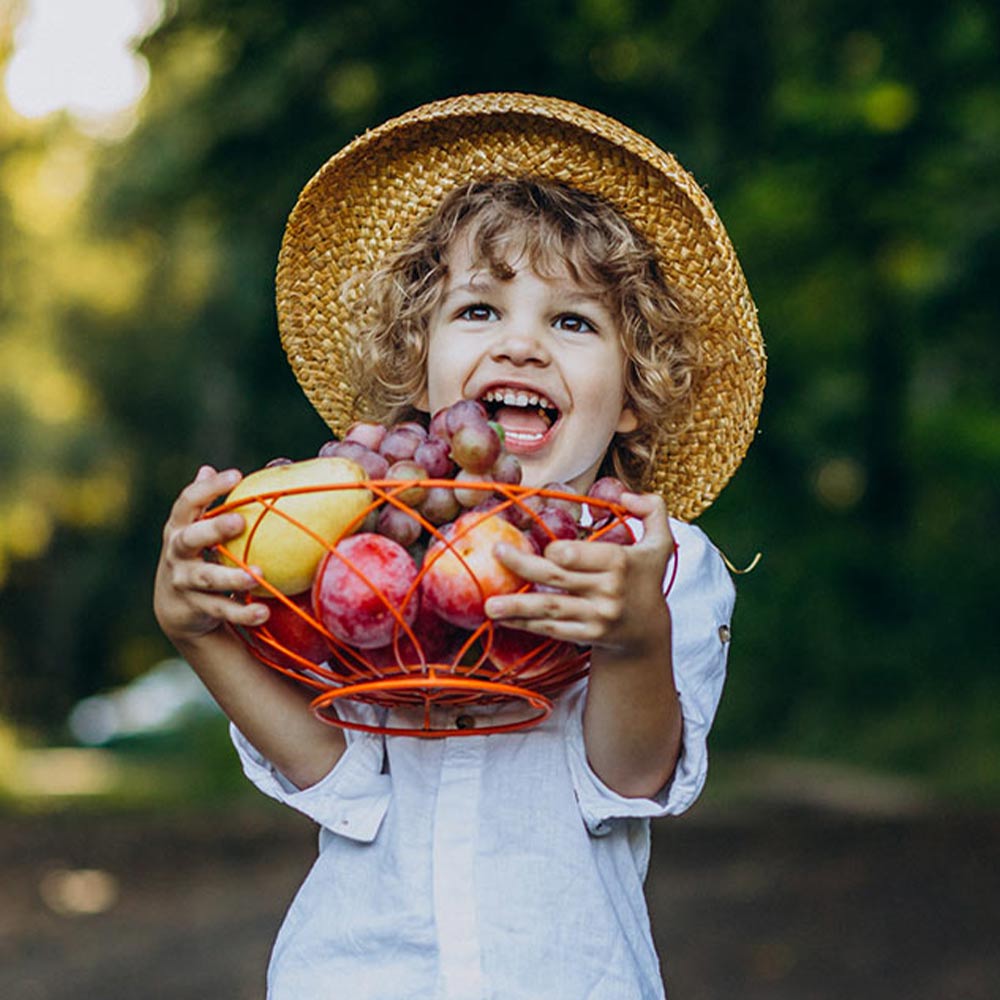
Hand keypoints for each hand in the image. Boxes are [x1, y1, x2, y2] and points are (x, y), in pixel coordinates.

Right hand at [153, 465, 269, 645]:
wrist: (176, 608)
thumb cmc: (195, 556)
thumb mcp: (195, 529)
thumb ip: (203, 503)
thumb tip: (207, 468)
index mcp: (180, 527)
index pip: (189, 502)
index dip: (209, 488)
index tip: (236, 475)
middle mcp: (177, 552)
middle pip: (191, 538)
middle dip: (213, 530)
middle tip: (238, 522)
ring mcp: (184, 581)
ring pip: (207, 578)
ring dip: (232, 576)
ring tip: (258, 574)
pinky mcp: (196, 607)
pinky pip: (222, 610)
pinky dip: (243, 613)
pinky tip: (264, 612)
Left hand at [484, 492, 673, 656]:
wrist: (647, 632)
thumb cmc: (645, 578)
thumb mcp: (660, 543)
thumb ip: (652, 510)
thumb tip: (627, 494)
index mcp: (619, 563)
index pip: (574, 554)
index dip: (555, 550)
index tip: (546, 549)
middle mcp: (608, 591)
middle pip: (555, 578)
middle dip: (522, 565)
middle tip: (496, 554)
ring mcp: (596, 617)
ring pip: (549, 608)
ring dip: (516, 606)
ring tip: (489, 605)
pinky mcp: (587, 636)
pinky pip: (551, 629)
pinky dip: (525, 624)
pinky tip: (503, 618)